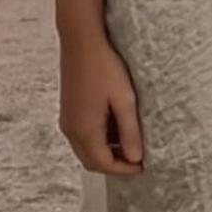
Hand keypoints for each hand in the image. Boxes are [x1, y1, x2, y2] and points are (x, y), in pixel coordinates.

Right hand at [58, 33, 143, 176]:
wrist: (81, 41)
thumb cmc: (104, 67)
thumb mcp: (124, 100)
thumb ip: (129, 132)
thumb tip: (135, 158)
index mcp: (84, 130)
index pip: (103, 164)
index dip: (124, 170)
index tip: (144, 166)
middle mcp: (70, 130)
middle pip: (92, 162)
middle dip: (115, 165)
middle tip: (138, 159)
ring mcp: (67, 120)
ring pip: (87, 150)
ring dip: (108, 152)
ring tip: (132, 141)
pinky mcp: (69, 111)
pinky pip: (84, 136)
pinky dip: (100, 140)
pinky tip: (118, 126)